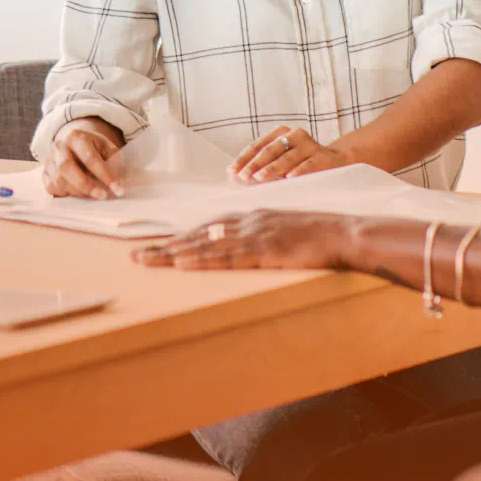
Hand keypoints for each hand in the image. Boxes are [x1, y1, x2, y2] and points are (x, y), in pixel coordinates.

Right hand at [43, 118, 125, 199]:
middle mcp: (59, 147)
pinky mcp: (44, 172)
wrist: (74, 142)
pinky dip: (65, 193)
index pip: (90, 157)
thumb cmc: (94, 147)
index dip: (105, 174)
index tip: (118, 188)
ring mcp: (49, 160)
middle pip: (66, 168)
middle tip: (102, 195)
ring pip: (58, 180)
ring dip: (78, 191)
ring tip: (94, 194)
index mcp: (76, 137)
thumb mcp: (107, 147)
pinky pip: (51, 187)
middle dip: (86, 185)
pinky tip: (78, 193)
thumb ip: (113, 161)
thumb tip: (117, 182)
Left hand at [131, 210, 351, 269]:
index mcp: (255, 216)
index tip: (158, 245)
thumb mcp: (287, 230)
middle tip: (135, 254)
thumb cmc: (321, 235)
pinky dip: (202, 259)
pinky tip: (182, 263)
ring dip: (172, 252)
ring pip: (206, 244)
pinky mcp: (265, 250)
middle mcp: (249, 221)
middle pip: (199, 233)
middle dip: (166, 244)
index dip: (182, 237)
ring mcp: (256, 234)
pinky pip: (227, 256)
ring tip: (145, 260)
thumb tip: (241, 245)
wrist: (346, 233)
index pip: (209, 227)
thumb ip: (264, 235)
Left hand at [229, 126, 348, 183]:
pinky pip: (309, 164)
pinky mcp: (323, 156)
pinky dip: (299, 170)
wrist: (335, 161)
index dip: (244, 158)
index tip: (232, 171)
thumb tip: (233, 177)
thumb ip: (259, 167)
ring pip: (288, 157)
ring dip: (273, 168)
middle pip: (271, 150)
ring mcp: (310, 145)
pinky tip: (290, 178)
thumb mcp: (279, 162)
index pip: (258, 145)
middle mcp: (295, 135)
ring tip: (260, 177)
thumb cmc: (300, 163)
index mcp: (281, 133)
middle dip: (255, 164)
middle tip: (244, 176)